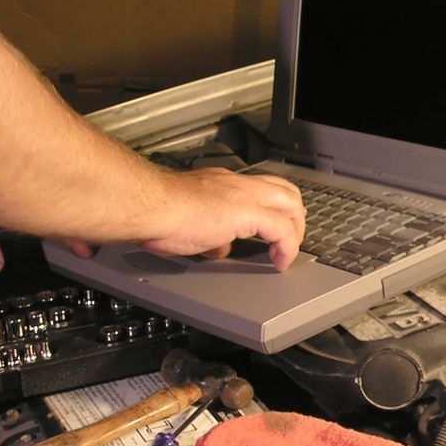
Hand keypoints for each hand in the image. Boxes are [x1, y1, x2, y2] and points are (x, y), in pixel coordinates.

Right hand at [137, 168, 306, 270]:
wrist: (149, 205)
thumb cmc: (157, 210)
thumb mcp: (191, 221)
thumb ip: (211, 231)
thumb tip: (219, 246)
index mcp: (223, 183)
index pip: (261, 188)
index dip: (273, 208)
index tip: (272, 229)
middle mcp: (238, 185)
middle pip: (286, 191)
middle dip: (294, 215)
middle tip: (291, 238)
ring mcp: (245, 195)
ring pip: (292, 204)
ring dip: (295, 230)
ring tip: (288, 251)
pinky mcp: (248, 212)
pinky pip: (283, 230)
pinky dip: (288, 248)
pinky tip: (281, 263)